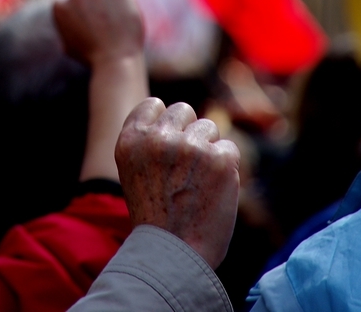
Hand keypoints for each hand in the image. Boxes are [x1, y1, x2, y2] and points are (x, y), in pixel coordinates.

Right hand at [53, 0, 144, 66]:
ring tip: (114, 25)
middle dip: (91, 8)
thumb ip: (66, 28)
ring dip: (107, 5)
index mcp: (60, 7)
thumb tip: (69, 23)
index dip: (78, 16)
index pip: (67, 5)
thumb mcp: (67, 46)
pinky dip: (122, 6)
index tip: (87, 26)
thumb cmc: (90, 57)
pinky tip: (124, 21)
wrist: (114, 57)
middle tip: (102, 25)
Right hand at [115, 98, 239, 269]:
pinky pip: (229, 148)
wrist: (174, 256)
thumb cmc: (155, 217)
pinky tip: (213, 190)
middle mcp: (158, 139)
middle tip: (184, 170)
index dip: (164, 124)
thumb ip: (148, 140)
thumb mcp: (134, 172)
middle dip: (188, 133)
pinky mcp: (219, 159)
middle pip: (183, 111)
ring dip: (208, 149)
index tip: (166, 150)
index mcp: (131, 140)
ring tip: (197, 183)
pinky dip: (226, 167)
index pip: (154, 105)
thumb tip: (175, 114)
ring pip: (209, 127)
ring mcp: (190, 147)